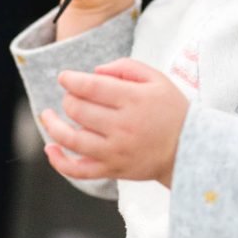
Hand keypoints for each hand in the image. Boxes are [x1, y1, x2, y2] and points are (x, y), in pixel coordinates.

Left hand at [40, 59, 188, 186]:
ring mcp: (115, 151)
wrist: (189, 150)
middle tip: (72, 96)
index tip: (65, 77)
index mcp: (134, 100)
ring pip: (71, 138)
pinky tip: (50, 148)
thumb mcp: (157, 79)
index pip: (90, 86)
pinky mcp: (112, 170)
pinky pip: (78, 170)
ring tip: (48, 115)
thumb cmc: (172, 111)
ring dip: (53, 125)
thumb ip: (126, 67)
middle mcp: (122, 126)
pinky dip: (58, 161)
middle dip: (68, 98)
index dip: (71, 80)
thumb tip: (94, 72)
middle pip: (77, 109)